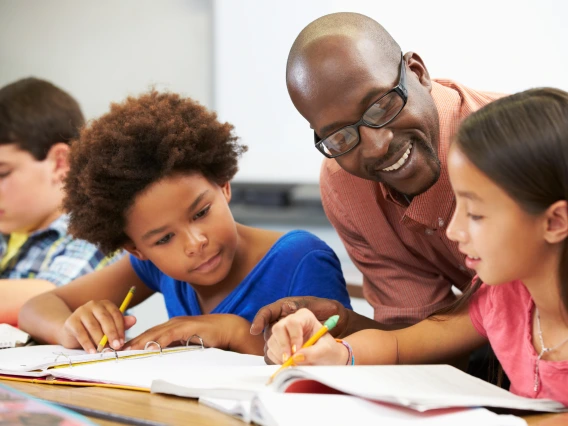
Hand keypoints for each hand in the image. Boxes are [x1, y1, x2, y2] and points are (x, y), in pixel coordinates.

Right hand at [58, 300, 136, 352]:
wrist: (71, 332)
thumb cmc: (94, 329)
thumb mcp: (108, 327)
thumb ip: (121, 324)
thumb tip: (134, 320)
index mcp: (106, 304)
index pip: (116, 314)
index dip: (120, 329)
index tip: (123, 342)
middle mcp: (94, 304)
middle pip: (105, 319)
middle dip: (112, 334)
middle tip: (116, 347)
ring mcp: (81, 311)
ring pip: (93, 326)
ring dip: (100, 340)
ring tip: (104, 351)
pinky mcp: (71, 321)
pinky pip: (81, 333)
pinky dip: (88, 344)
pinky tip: (93, 352)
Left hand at [124, 314, 262, 354]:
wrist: (227, 328)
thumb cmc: (210, 336)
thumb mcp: (188, 342)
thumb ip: (175, 346)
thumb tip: (161, 354)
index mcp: (172, 325)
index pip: (149, 334)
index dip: (135, 341)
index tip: (122, 349)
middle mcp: (173, 322)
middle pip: (148, 332)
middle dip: (132, 341)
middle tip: (117, 350)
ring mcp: (179, 323)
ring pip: (156, 333)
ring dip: (140, 341)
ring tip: (127, 349)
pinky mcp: (187, 327)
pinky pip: (170, 335)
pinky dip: (158, 340)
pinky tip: (149, 346)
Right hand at [266, 308, 347, 365]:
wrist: (326, 359)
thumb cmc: (328, 351)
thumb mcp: (326, 351)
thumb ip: (313, 353)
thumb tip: (296, 357)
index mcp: (305, 317)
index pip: (293, 322)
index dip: (293, 337)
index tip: (297, 351)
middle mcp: (291, 322)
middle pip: (278, 328)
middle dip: (282, 345)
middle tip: (289, 360)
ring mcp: (282, 333)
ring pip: (272, 341)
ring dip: (280, 354)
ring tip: (293, 363)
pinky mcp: (277, 344)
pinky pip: (270, 351)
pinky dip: (277, 360)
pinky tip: (289, 363)